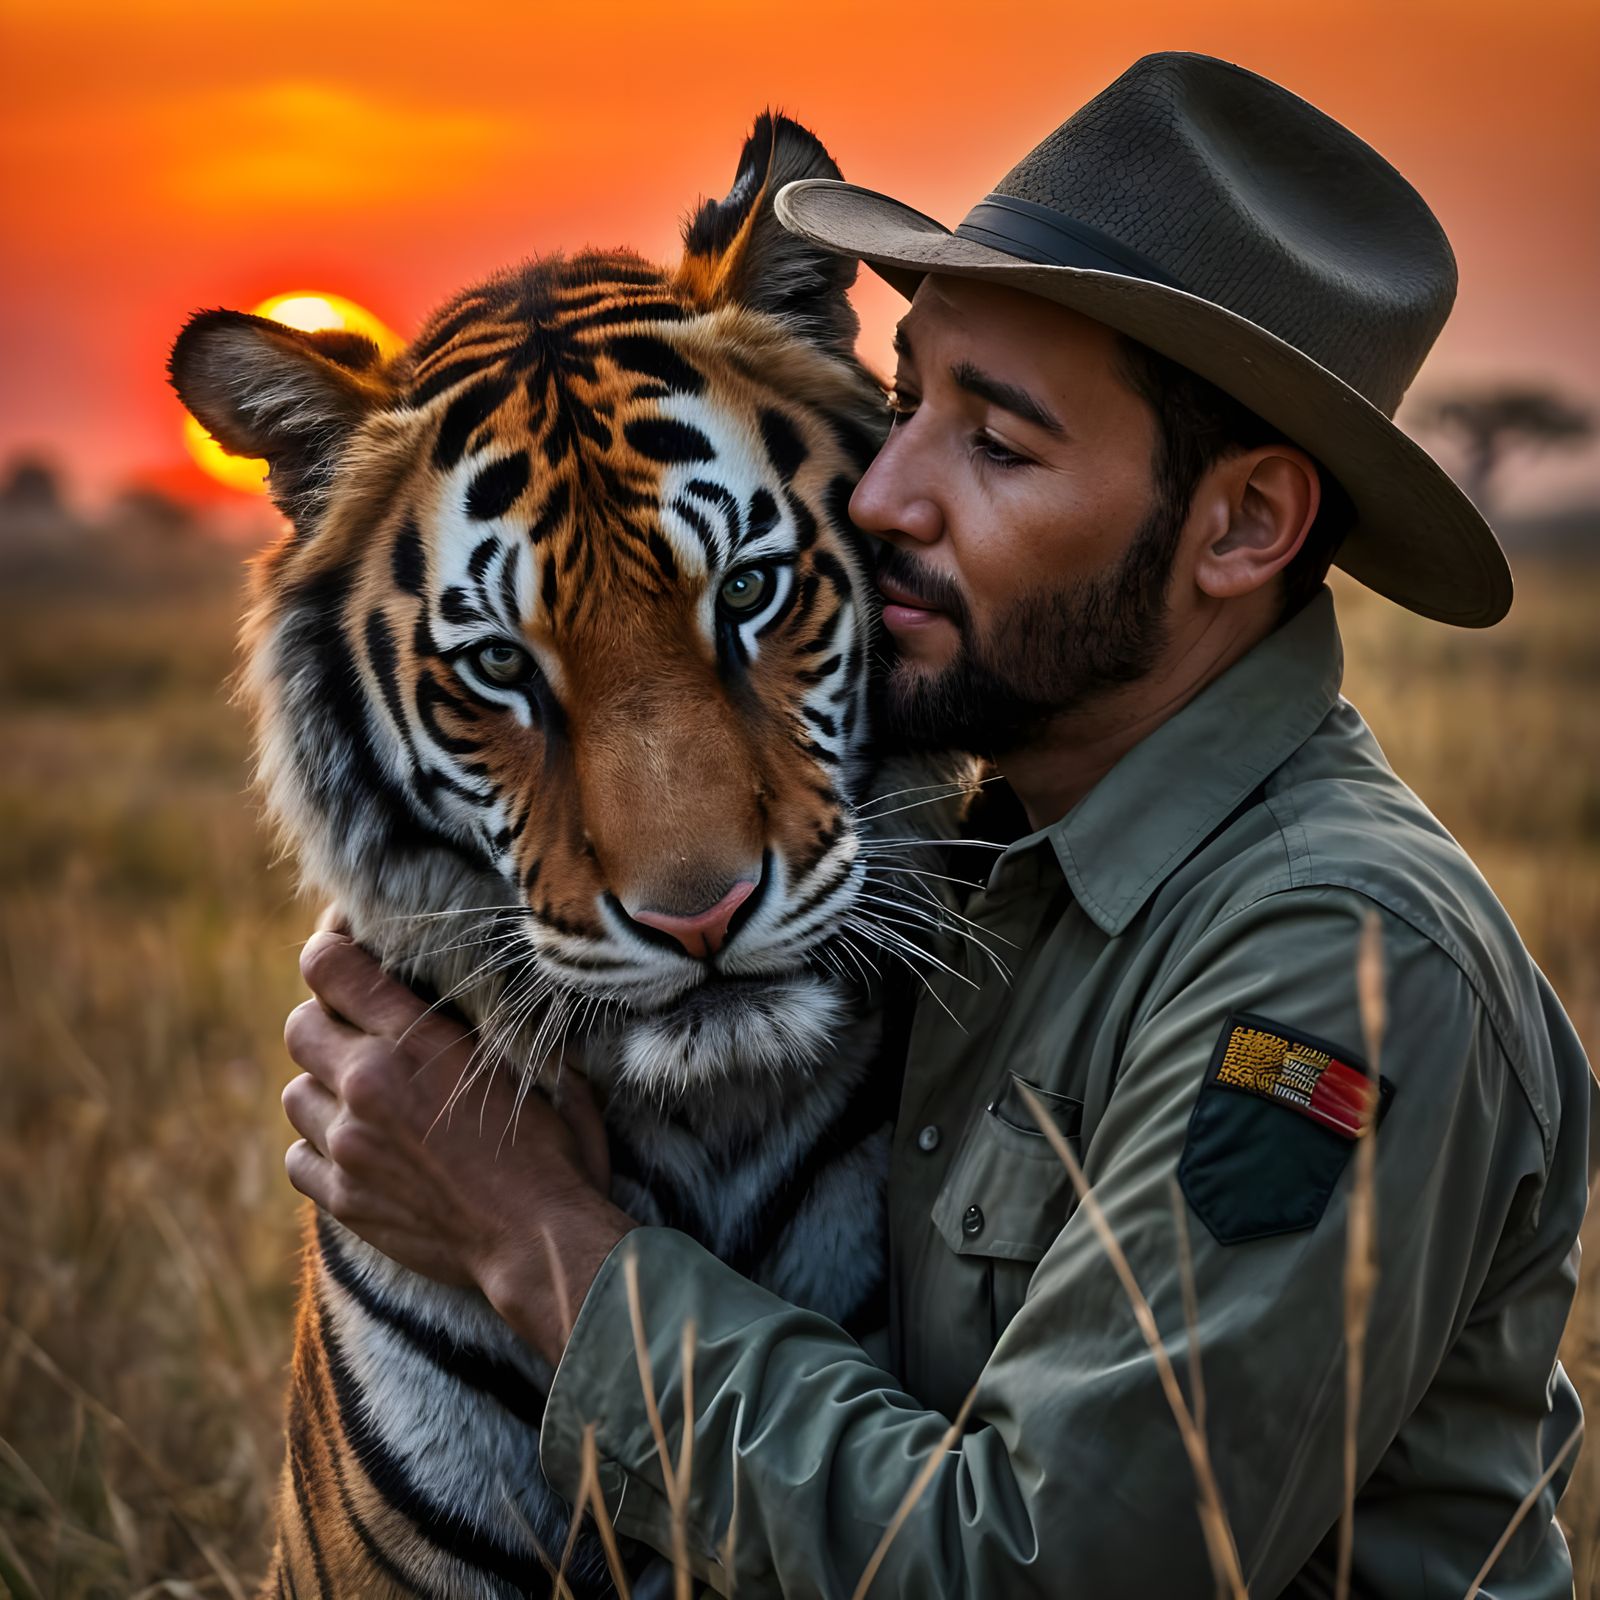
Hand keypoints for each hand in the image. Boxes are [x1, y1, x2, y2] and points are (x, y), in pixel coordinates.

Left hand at [282, 928, 632, 1360]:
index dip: (330, 950)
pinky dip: (320, 1148)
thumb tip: (486, 989)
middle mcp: (368, 1085)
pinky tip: (360, 1150)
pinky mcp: (342, 1199)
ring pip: (295, 1093)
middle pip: (299, 1026)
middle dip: (328, 1023)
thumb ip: (490, 1024)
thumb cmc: (554, 1150)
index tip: (345, 951)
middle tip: (364, 1035)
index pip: (328, 966)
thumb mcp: (534, 1064)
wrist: (539, 1241)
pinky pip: (298, 1156)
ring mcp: (348, 1146)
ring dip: (323, 1089)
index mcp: (415, 1041)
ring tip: (365, 1100)